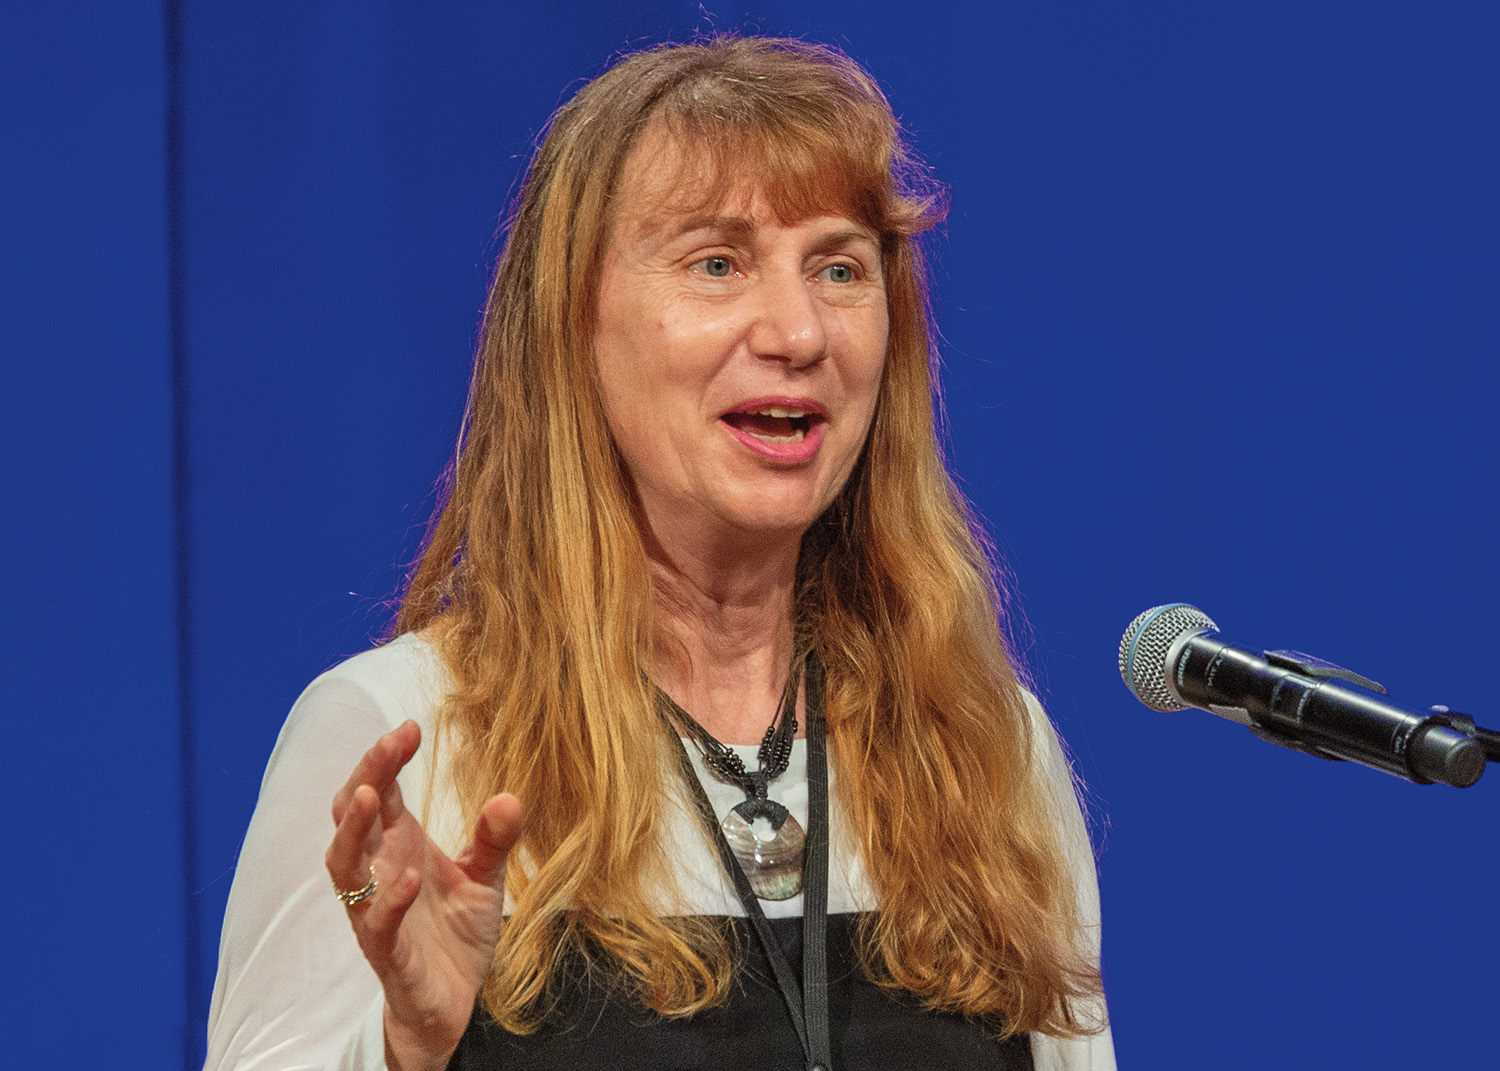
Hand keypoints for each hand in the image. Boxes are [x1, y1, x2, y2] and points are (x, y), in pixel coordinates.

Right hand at [325, 720, 522, 1070]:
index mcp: (397, 845)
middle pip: (351, 814)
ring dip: (353, 829)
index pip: (378, 790)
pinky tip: (410, 877)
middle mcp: (377, 871)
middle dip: (366, 774)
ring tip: (370, 795)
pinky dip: (389, 899)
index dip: (385, 758)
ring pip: (343, 865)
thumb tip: (509, 796)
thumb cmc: (456, 934)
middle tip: (391, 743)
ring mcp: (374, 910)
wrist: (452, 1002)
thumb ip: (494, 838)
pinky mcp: (386, 951)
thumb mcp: (484, 877)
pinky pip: (376, 923)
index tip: (410, 727)